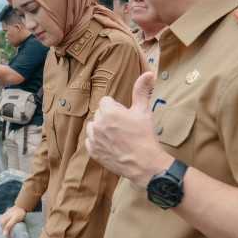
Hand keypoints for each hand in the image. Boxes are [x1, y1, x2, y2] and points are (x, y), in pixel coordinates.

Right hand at [0, 205, 25, 237]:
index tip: (13, 237)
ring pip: (4, 227)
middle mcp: (1, 219)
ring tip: (13, 230)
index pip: (4, 232)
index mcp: (2, 221)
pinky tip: (11, 226)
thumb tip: (4, 234)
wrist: (21, 206)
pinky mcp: (5, 217)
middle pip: (4, 230)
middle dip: (8, 233)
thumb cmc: (19, 213)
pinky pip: (5, 224)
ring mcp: (2, 218)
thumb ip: (9, 226)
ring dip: (8, 230)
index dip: (8, 236)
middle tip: (14, 234)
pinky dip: (7, 226)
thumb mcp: (14, 220)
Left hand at [85, 72, 171, 186]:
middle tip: (124, 127)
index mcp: (109, 112)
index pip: (106, 101)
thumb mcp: (143, 111)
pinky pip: (90, 141)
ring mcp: (94, 139)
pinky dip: (98, 141)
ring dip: (102, 128)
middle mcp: (98, 124)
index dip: (117, 107)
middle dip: (109, 117)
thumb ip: (141, 90)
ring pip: (93, 126)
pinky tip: (111, 145)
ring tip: (117, 136)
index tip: (125, 116)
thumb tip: (147, 73)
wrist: (145, 163)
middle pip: (100, 113)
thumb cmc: (145, 136)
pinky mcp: (93, 152)